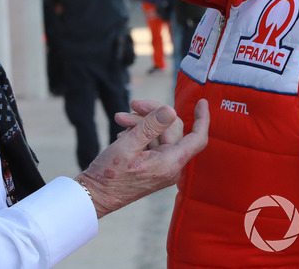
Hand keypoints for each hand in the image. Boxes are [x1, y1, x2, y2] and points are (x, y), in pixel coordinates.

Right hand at [75, 99, 208, 218]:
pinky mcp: (152, 166)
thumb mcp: (128, 145)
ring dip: (141, 123)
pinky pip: (152, 143)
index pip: (197, 138)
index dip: (202, 118)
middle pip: (172, 129)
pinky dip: (139, 133)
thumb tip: (171, 110)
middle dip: (152, 114)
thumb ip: (151, 126)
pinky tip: (123, 133)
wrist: (96, 196)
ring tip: (120, 119)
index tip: (202, 102)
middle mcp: (170, 166)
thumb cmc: (110, 174)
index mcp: (171, 163)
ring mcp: (162, 167)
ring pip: (160, 134)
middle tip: (132, 104)